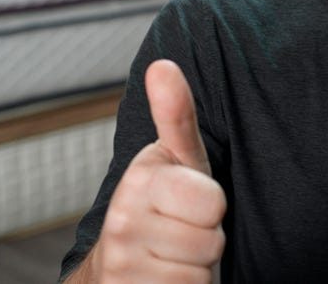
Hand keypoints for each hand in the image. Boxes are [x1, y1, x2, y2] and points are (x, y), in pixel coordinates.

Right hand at [92, 60, 226, 282]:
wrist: (114, 267)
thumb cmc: (162, 205)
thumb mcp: (175, 160)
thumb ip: (176, 116)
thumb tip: (163, 65)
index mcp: (138, 182)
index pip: (213, 204)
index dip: (213, 207)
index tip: (191, 200)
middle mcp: (121, 224)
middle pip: (211, 243)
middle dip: (206, 240)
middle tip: (184, 231)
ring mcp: (121, 267)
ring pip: (199, 276)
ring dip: (195, 270)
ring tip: (174, 255)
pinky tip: (164, 281)